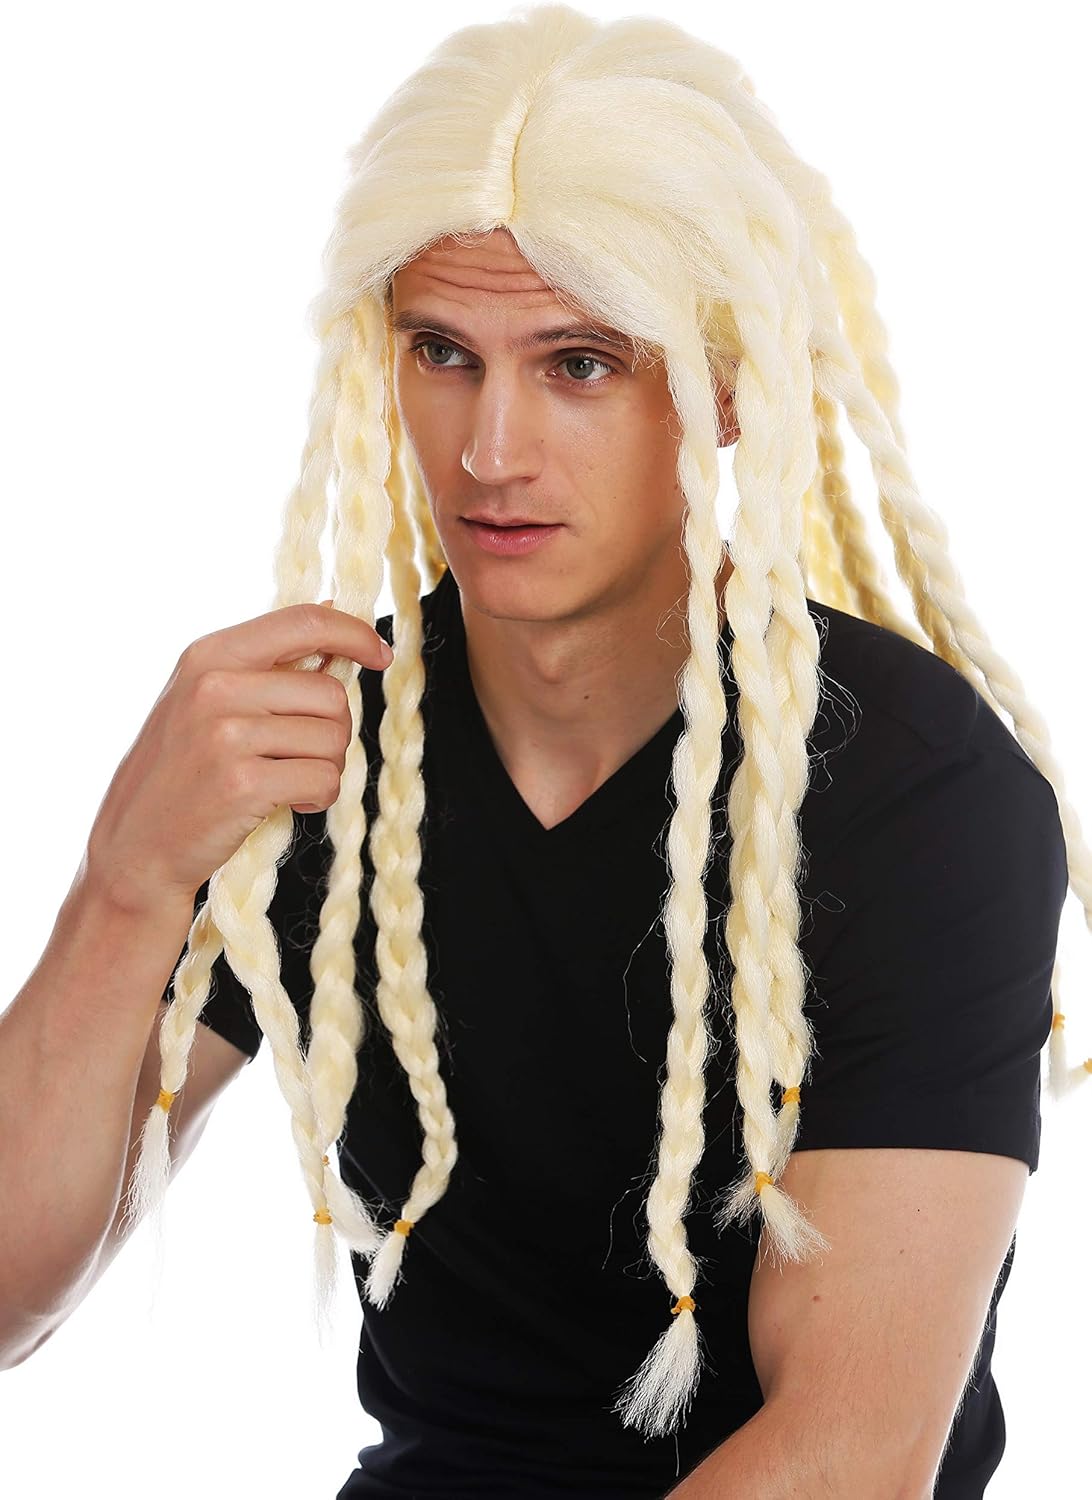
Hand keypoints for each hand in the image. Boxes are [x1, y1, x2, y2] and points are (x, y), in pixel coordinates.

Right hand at [84, 598, 391, 913]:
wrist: (135, 846)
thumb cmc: (180, 771)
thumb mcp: (204, 697)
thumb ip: (264, 659)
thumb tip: (333, 607)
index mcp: (209, 655)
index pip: (303, 622)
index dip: (355, 634)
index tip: (380, 655)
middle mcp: (215, 687)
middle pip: (330, 693)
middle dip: (334, 731)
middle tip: (302, 756)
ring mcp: (227, 735)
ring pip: (333, 739)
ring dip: (326, 768)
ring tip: (288, 780)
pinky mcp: (243, 784)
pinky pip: (324, 779)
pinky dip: (319, 797)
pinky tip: (290, 802)